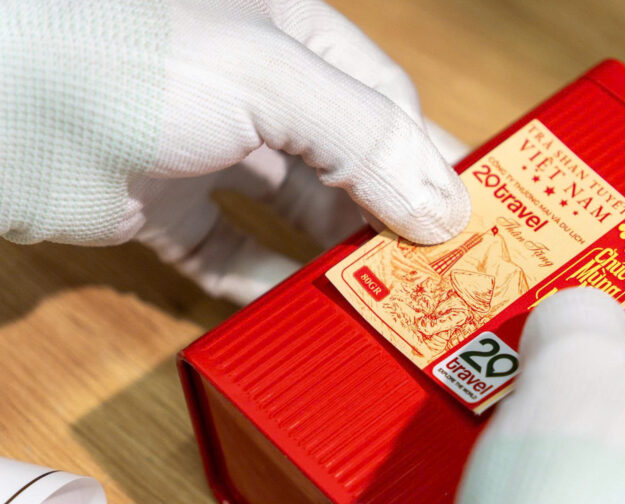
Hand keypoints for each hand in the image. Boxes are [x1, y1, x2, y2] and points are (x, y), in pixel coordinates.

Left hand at [0, 0, 469, 303]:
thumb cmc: (116, 47)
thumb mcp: (266, 77)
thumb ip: (364, 140)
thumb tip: (446, 206)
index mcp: (289, 34)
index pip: (386, 100)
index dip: (430, 157)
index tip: (469, 217)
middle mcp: (253, 90)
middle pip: (348, 160)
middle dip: (391, 214)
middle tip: (436, 272)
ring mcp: (204, 149)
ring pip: (293, 211)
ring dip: (335, 254)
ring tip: (381, 300)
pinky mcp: (160, 207)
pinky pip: (228, 254)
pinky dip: (263, 285)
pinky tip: (298, 309)